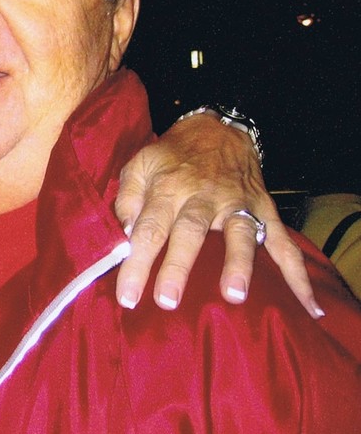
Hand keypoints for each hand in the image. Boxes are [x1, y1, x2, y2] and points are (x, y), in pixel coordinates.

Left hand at [114, 113, 322, 317]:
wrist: (219, 128)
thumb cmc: (172, 156)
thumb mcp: (140, 165)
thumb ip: (127, 199)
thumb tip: (124, 236)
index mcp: (167, 188)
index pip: (149, 228)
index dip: (137, 263)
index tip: (128, 297)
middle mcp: (202, 196)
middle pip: (190, 232)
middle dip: (179, 267)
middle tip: (168, 300)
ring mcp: (237, 203)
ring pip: (238, 233)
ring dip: (237, 264)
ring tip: (234, 295)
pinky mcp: (263, 210)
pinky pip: (283, 242)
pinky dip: (298, 273)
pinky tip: (308, 304)